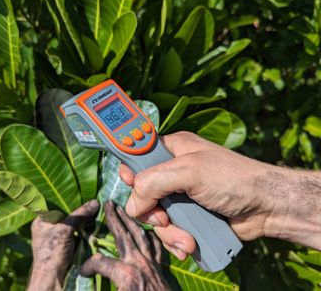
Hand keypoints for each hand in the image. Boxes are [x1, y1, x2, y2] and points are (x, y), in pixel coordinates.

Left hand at [27, 200, 98, 290]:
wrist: (52, 277)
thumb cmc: (52, 251)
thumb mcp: (65, 228)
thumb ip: (79, 214)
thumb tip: (95, 202)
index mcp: (42, 221)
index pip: (56, 204)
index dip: (69, 199)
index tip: (83, 194)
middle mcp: (48, 227)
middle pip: (67, 214)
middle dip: (79, 211)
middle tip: (93, 204)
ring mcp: (57, 237)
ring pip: (73, 224)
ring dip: (84, 221)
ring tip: (96, 214)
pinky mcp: (66, 246)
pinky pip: (77, 234)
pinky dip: (85, 231)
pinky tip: (94, 226)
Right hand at [80, 201, 169, 290]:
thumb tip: (82, 281)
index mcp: (125, 275)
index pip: (98, 263)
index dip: (87, 267)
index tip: (82, 273)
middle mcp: (138, 264)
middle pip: (123, 235)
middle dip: (114, 218)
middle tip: (108, 203)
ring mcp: (152, 264)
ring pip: (141, 235)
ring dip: (131, 221)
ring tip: (124, 209)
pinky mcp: (160, 269)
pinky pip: (156, 246)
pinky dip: (151, 235)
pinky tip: (147, 230)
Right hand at [120, 131, 320, 254]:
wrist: (265, 206)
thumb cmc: (232, 178)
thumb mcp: (189, 172)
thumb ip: (154, 182)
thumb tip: (132, 205)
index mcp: (172, 150)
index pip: (138, 156)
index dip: (130, 170)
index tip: (129, 183)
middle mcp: (172, 172)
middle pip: (142, 193)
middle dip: (151, 212)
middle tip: (164, 218)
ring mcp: (180, 195)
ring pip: (155, 216)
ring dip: (168, 232)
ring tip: (186, 239)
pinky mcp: (188, 216)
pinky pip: (169, 230)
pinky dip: (176, 240)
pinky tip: (189, 245)